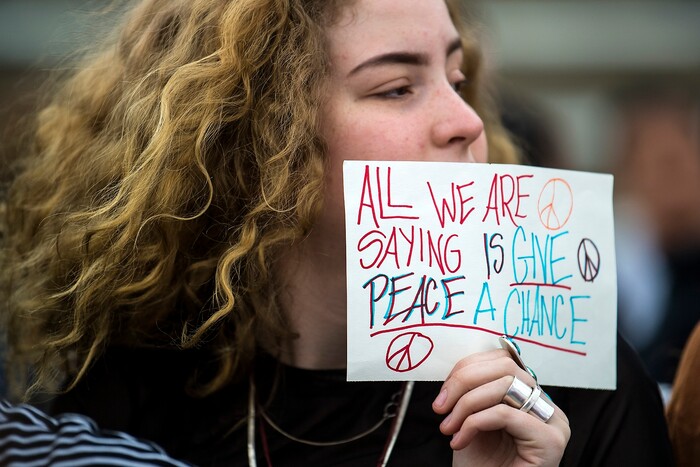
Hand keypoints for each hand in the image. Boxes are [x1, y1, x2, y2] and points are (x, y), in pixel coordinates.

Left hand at [432, 348, 569, 466]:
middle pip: (505, 368)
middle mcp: (547, 405)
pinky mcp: (550, 440)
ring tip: (449, 427)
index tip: (444, 393)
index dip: (467, 368)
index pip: (502, 360)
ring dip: (465, 405)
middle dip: (463, 382)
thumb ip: (475, 389)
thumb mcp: (473, 417)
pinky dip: (474, 423)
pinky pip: (504, 414)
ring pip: (504, 387)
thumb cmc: (481, 465)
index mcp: (530, 396)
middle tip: (441, 407)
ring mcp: (553, 422)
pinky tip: (460, 440)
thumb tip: (458, 368)